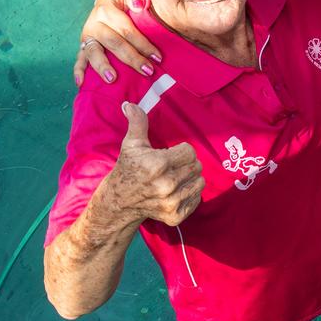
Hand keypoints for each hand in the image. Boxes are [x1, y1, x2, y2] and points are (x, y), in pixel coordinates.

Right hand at [74, 0, 162, 86]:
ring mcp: (87, 37)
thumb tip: (139, 5)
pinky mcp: (83, 46)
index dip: (143, 44)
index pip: (127, 30)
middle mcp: (94, 24)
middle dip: (131, 58)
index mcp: (106, 10)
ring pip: (94, 53)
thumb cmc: (121, 0)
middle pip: (114, 43)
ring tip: (112, 79)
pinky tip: (80, 82)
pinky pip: (79, 60)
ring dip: (103, 66)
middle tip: (147, 70)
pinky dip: (78, 71)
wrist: (104, 2)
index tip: (158, 58)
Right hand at [102, 102, 203, 226]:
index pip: (190, 151)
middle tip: (173, 166)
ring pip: (200, 182)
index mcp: (157, 165)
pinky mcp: (175, 216)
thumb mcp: (131, 144)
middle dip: (186, 163)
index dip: (181, 150)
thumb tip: (129, 104)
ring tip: (176, 178)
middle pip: (196, 166)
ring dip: (191, 178)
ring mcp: (171, 203)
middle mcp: (166, 185)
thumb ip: (137, 122)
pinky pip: (197, 198)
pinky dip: (190, 194)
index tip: (170, 154)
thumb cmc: (128, 168)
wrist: (120, 200)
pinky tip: (176, 191)